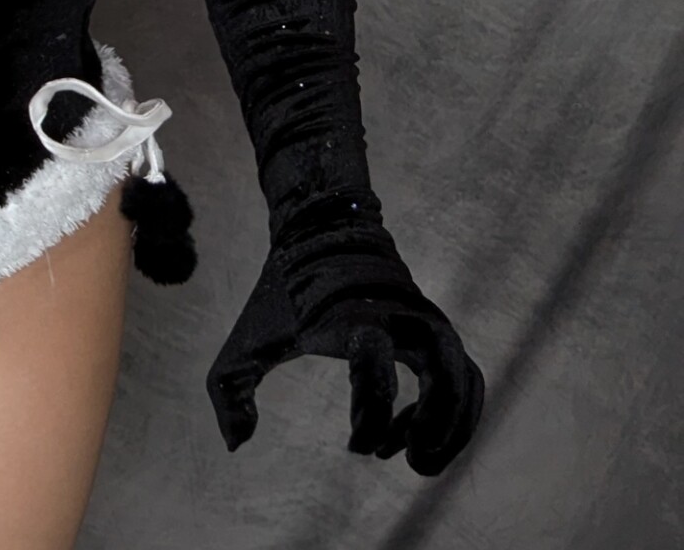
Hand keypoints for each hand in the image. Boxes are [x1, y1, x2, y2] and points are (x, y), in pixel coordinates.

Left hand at [207, 211, 484, 476]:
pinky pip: (463, 373)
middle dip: (438, 427)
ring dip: (455, 427)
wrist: (319, 230)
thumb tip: (235, 445)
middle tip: (411, 464)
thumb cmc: (281, 293)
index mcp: (351, 317)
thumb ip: (232, 392)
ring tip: (419, 462)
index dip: (372, 418)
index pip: (374, 368)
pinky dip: (455, 410)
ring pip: (464, 377)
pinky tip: (413, 437)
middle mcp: (397, 316)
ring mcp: (422, 319)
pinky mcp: (434, 327)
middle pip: (444, 371)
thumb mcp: (247, 339)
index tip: (357, 448)